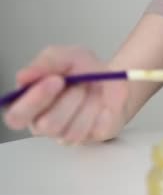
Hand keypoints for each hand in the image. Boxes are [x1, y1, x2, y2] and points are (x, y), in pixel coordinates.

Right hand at [2, 46, 128, 144]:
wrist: (114, 76)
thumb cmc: (82, 69)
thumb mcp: (65, 56)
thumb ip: (45, 64)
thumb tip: (23, 77)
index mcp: (29, 105)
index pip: (17, 116)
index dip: (34, 101)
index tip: (56, 80)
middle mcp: (43, 124)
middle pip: (47, 125)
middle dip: (68, 100)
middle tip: (80, 84)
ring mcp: (66, 134)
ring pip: (72, 131)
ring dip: (88, 104)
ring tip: (92, 91)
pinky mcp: (91, 138)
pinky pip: (95, 130)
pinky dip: (103, 112)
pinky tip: (103, 103)